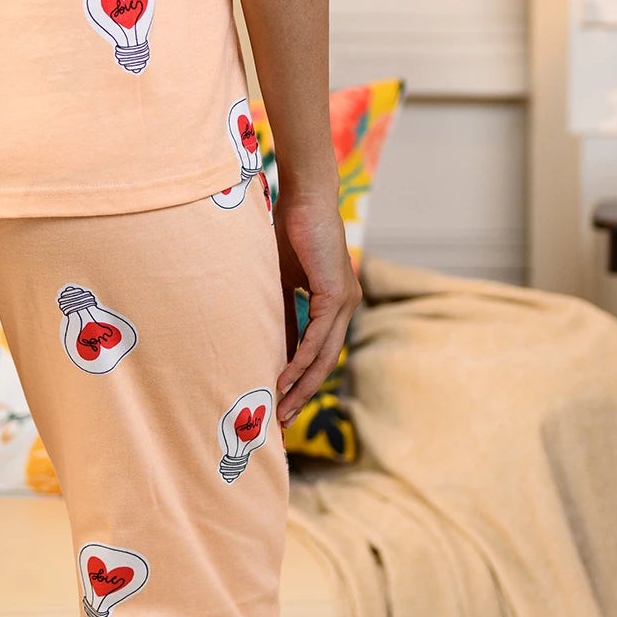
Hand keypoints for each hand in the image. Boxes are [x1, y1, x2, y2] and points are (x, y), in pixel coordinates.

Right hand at [273, 182, 359, 421]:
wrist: (304, 198)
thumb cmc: (289, 231)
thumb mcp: (281, 279)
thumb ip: (282, 309)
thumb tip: (271, 342)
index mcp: (335, 302)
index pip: (320, 350)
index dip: (302, 378)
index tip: (282, 400)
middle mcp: (346, 305)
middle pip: (326, 362)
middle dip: (303, 393)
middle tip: (282, 419)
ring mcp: (344, 301)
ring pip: (323, 356)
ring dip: (301, 385)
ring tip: (281, 407)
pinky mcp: (335, 294)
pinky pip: (316, 338)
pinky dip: (300, 361)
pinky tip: (284, 379)